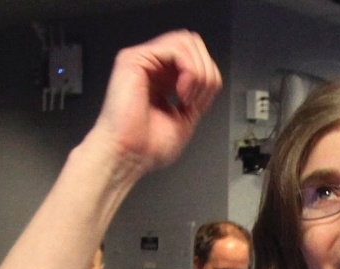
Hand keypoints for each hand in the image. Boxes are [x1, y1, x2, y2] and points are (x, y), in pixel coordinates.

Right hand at [85, 31, 221, 174]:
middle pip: (192, 43)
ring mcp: (142, 60)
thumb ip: (198, 94)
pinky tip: (181, 92)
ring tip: (187, 96)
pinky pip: (176, 49)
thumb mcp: (186, 116)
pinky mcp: (133, 59)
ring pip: (186, 41)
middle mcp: (151, 66)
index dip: (209, 77)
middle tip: (196, 98)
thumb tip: (211, 79)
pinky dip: (189, 72)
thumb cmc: (147, 145)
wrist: (128, 155)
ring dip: (198, 72)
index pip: (196, 58)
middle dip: (206, 71)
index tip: (199, 104)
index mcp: (162, 79)